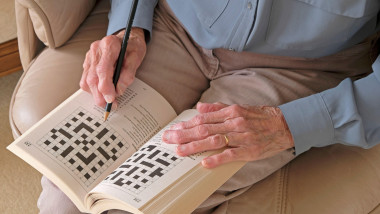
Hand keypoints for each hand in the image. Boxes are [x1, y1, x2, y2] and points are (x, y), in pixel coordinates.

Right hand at [80, 28, 145, 106]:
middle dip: (100, 95)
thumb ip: (129, 72)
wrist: (127, 37)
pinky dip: (93, 89)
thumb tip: (119, 89)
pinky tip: (103, 93)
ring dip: (96, 94)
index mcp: (109, 45)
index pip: (102, 70)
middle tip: (110, 105)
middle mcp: (96, 50)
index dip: (106, 87)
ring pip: (86, 80)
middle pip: (92, 77)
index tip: (111, 99)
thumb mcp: (137, 56)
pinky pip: (85, 79)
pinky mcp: (88, 63)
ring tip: (108, 101)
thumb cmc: (132, 46)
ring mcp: (89, 56)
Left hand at [162, 102, 293, 167]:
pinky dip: (217, 158)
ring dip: (195, 146)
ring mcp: (242, 136)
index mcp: (230, 112)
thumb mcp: (239, 107)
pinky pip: (231, 154)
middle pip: (204, 129)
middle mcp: (234, 123)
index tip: (173, 129)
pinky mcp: (250, 150)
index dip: (186, 125)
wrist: (285, 124)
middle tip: (168, 139)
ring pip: (214, 140)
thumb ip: (217, 108)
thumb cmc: (260, 117)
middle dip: (184, 135)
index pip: (203, 119)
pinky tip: (204, 162)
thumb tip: (199, 108)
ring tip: (179, 151)